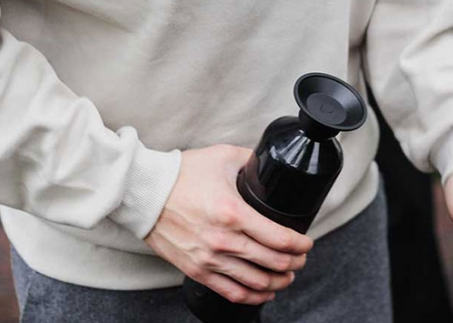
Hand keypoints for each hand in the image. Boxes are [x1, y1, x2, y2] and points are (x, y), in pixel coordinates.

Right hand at [145, 145, 311, 305]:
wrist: (146, 193)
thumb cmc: (181, 174)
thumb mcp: (222, 156)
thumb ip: (250, 159)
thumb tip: (267, 163)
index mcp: (234, 213)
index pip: (279, 238)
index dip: (300, 244)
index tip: (306, 242)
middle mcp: (224, 241)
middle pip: (272, 262)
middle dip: (294, 262)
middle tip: (301, 257)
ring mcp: (210, 260)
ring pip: (256, 282)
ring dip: (278, 281)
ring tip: (288, 275)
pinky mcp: (197, 271)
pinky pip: (232, 293)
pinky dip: (253, 296)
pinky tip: (264, 291)